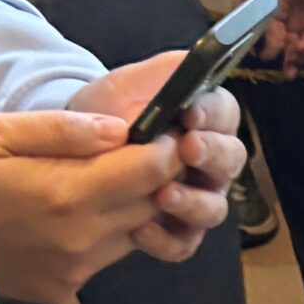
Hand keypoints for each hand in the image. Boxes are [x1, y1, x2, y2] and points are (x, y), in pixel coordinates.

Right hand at [0, 112, 185, 303]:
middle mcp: (80, 240)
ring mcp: (73, 272)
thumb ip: (64, 131)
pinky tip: (69, 215)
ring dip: (130, 208)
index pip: (150, 172)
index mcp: (67, 194)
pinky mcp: (60, 291)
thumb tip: (123, 129)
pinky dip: (101, 235)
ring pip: (133, 235)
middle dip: (155, 178)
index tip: (163, 133)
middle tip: (141, 152)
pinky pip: (103, 259)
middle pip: (151, 205)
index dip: (165, 149)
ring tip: (101, 180)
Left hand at [67, 54, 248, 260]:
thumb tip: (198, 59)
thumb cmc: (106, 114)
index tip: (190, 112)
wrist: (71, 153)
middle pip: (232, 160)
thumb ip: (164, 72)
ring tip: (163, 194)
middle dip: (212, 154)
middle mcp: (209, 162)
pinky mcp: (177, 232)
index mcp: (204, 121)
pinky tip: (141, 230)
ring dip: (193, 201)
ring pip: (214, 207)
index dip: (214, 114)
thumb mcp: (127, 84)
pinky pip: (185, 244)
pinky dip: (166, 240)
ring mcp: (197, 198)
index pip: (227, 114)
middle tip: (186, 149)